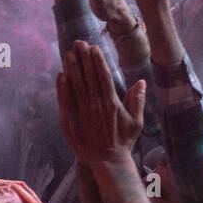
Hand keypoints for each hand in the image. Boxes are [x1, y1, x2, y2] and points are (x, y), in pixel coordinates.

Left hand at [56, 42, 145, 166]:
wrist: (107, 160)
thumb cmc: (123, 141)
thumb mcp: (136, 121)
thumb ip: (138, 101)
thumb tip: (141, 83)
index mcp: (111, 103)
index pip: (104, 76)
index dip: (98, 61)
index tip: (94, 47)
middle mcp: (95, 104)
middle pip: (88, 76)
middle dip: (83, 58)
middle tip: (79, 42)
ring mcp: (81, 112)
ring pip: (75, 85)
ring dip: (72, 68)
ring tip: (69, 53)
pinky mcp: (70, 120)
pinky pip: (65, 100)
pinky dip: (62, 87)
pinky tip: (61, 75)